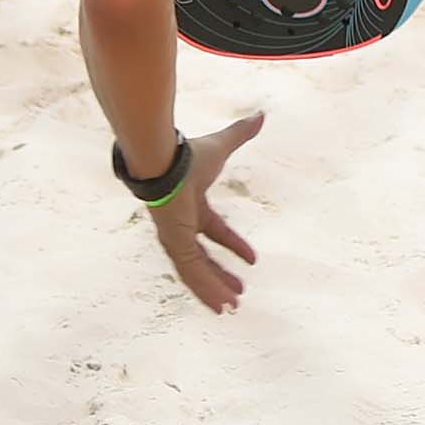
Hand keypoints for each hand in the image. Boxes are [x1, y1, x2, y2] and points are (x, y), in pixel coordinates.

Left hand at [143, 110, 267, 312]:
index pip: (215, 232)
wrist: (163, 161)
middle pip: (203, 259)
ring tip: (232, 308)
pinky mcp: (175, 245)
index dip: (234, 245)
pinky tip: (221, 303)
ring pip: (197, 272)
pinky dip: (206, 289)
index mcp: (192, 208)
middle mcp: (182, 227)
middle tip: (238, 293)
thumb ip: (240, 134)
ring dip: (214, 290)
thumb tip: (261, 116)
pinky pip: (192, 273)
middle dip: (221, 276)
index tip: (253, 260)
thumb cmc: (187, 154)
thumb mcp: (221, 146)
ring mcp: (176, 238)